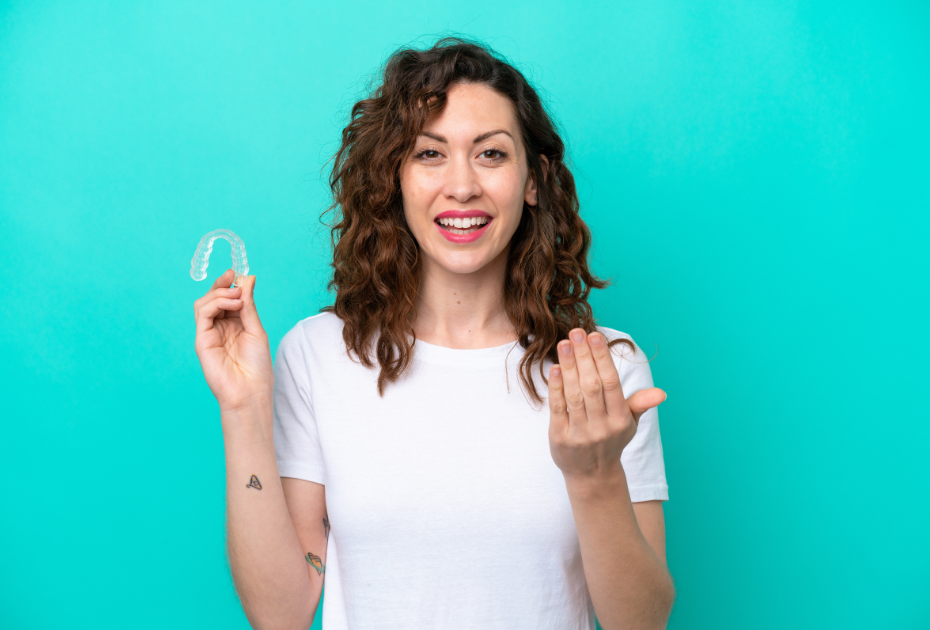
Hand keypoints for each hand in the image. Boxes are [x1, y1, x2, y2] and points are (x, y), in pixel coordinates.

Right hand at [193, 269, 272, 413]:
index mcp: (235, 324)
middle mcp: (220, 327)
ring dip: (220, 293)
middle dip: (223, 284)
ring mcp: (209, 333)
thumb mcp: (256, 329)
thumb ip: (249, 305)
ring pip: (205, 302)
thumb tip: (248, 279)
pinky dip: (215, 303)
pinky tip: (231, 304)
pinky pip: (203, 314)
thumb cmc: (257, 366)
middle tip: (234, 276)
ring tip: (236, 296)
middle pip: (214, 297)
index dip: (232, 284)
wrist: (250, 390)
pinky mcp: (202, 340)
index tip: (240, 273)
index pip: (228, 298)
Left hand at [548, 329, 666, 484]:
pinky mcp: (560, 438)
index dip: (602, 358)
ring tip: (563, 344)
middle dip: (584, 357)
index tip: (595, 336)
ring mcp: (580, 433)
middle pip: (592, 386)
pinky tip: (554, 369)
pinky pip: (558, 409)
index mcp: (620, 419)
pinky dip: (556, 388)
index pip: (611, 383)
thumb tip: (661, 393)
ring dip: (568, 367)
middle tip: (575, 332)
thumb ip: (640, 404)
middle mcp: (602, 427)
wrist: (592, 476)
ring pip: (574, 395)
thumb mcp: (630, 424)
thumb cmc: (611, 440)